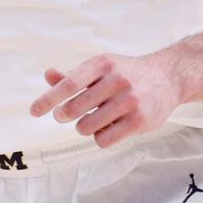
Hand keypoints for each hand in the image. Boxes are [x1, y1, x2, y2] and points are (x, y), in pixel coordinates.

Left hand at [30, 52, 183, 147]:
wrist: (168, 77)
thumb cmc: (126, 73)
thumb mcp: (101, 68)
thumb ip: (74, 75)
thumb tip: (48, 76)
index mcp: (103, 64)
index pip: (69, 83)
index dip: (48, 98)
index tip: (34, 111)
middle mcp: (117, 80)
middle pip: (75, 108)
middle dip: (64, 115)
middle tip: (64, 115)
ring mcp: (130, 100)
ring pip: (88, 126)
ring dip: (84, 127)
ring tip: (92, 120)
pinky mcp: (140, 121)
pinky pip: (104, 139)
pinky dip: (100, 137)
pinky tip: (107, 128)